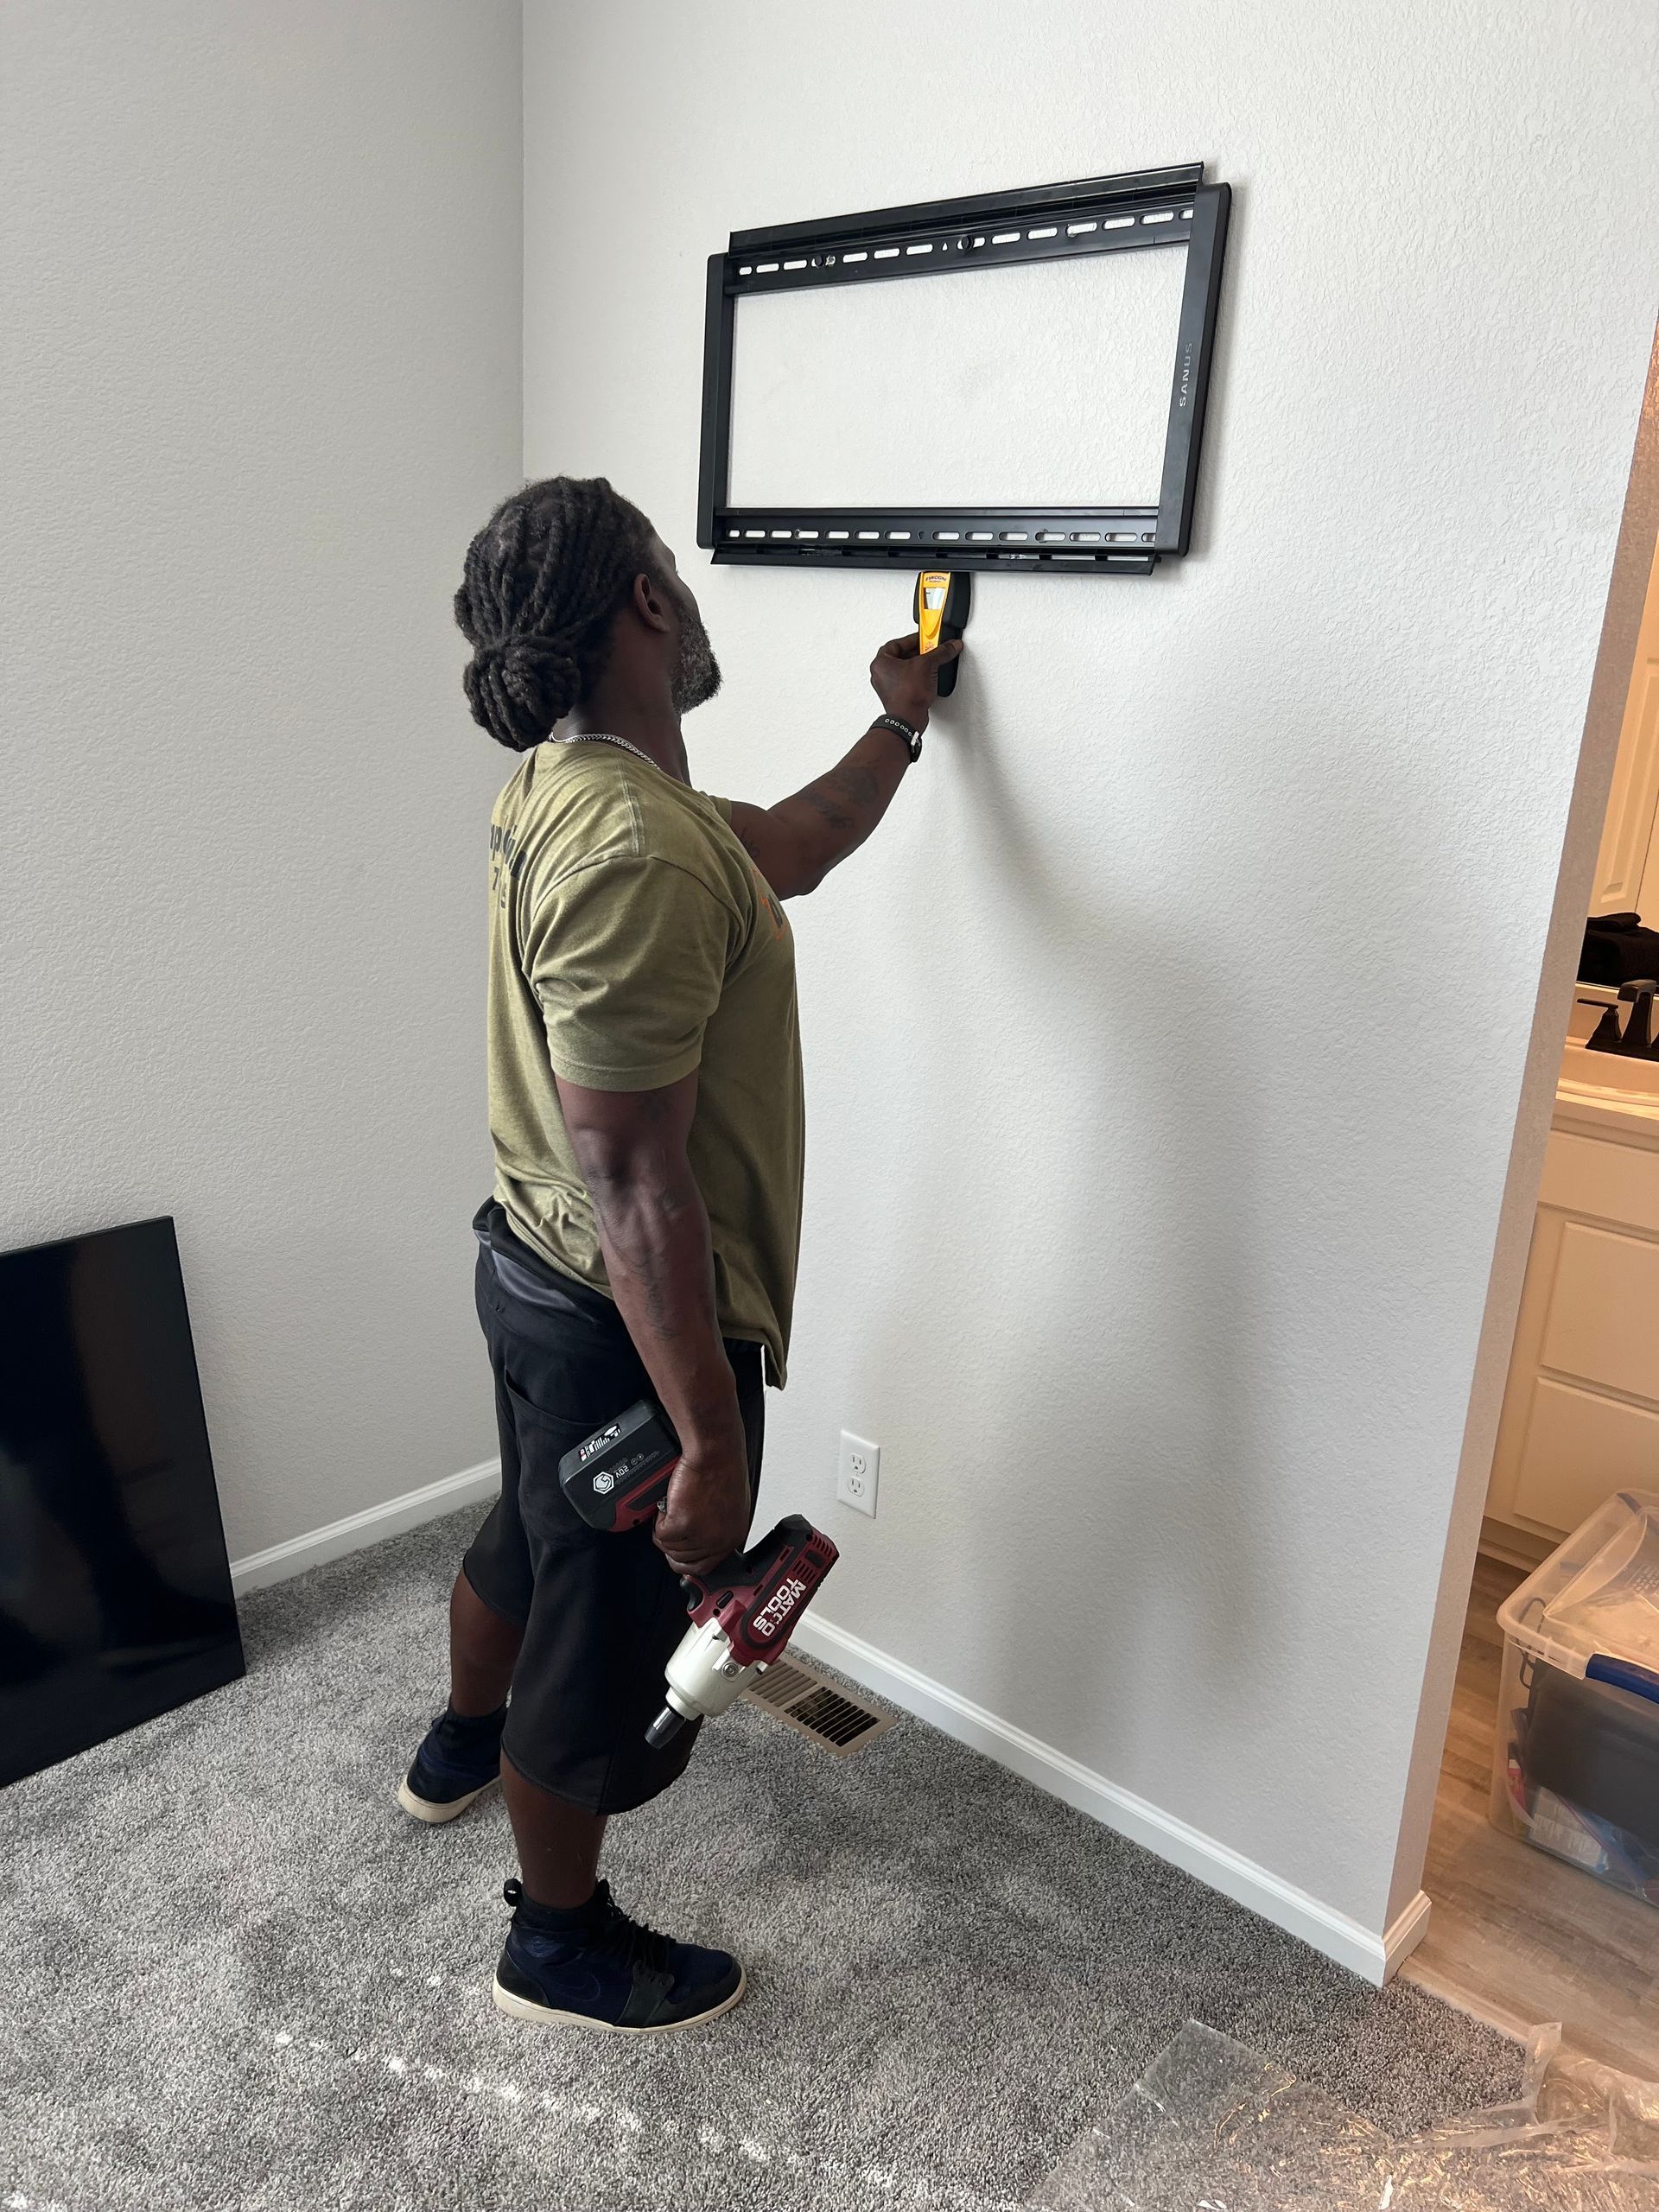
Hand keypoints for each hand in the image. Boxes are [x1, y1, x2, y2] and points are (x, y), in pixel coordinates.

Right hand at [653, 1441, 751, 1580]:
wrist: (715, 1451)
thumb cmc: (723, 1468)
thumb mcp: (727, 1506)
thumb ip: (715, 1527)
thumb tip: (697, 1539)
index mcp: (732, 1536)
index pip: (704, 1566)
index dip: (684, 1561)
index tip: (675, 1554)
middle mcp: (719, 1540)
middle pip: (682, 1559)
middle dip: (671, 1542)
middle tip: (668, 1524)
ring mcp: (701, 1534)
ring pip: (669, 1546)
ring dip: (664, 1528)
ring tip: (671, 1508)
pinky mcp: (683, 1523)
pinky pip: (661, 1534)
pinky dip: (659, 1519)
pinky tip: (669, 1502)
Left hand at [870, 632, 962, 733]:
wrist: (908, 718)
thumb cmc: (907, 695)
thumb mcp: (927, 665)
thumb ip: (941, 652)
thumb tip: (951, 646)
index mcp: (880, 662)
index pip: (896, 643)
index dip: (912, 639)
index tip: (925, 638)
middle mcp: (880, 674)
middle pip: (901, 656)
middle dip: (917, 652)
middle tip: (930, 650)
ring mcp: (887, 687)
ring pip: (904, 669)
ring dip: (918, 665)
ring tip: (930, 663)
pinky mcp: (896, 696)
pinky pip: (907, 681)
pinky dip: (917, 677)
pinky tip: (927, 678)